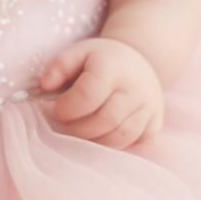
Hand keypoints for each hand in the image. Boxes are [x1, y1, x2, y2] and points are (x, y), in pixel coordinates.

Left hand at [36, 36, 163, 148]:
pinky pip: (135, 145)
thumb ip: (59, 67)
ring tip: (79, 131)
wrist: (138, 61)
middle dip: (76, 129)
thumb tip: (44, 86)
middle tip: (62, 124)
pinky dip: (115, 147)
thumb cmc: (101, 59)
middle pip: (105, 120)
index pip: (88, 95)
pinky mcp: (156, 123)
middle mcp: (135, 88)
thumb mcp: (78, 52)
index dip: (66, 108)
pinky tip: (100, 137)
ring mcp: (149, 107)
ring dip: (94, 141)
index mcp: (112, 67)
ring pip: (120, 137)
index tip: (51, 109)